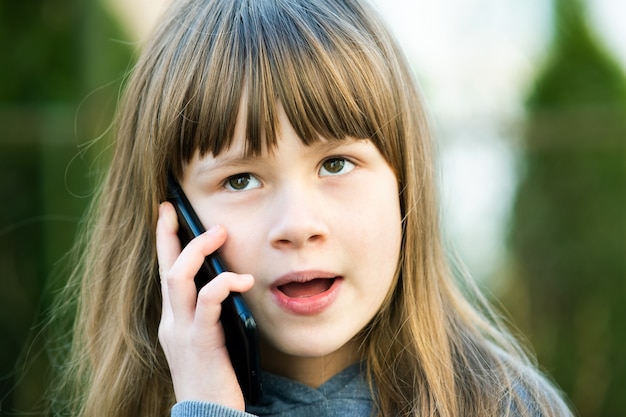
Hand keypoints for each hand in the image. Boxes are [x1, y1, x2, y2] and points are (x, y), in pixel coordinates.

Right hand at [156, 202, 253, 409]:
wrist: (208, 414)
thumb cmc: (214, 375)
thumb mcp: (209, 338)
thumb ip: (212, 312)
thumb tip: (230, 281)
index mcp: (173, 319)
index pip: (165, 271)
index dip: (164, 240)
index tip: (167, 211)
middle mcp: (171, 321)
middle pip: (165, 267)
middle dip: (170, 234)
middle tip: (178, 209)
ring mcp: (182, 331)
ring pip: (177, 278)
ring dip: (197, 250)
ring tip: (218, 233)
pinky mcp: (200, 341)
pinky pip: (208, 302)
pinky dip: (223, 284)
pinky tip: (243, 279)